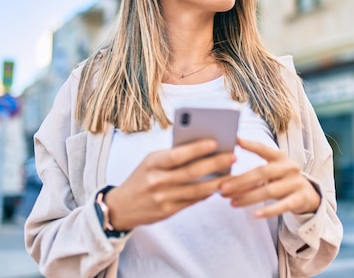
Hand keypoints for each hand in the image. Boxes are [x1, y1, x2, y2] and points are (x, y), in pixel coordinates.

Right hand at [104, 138, 235, 229]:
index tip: (216, 142)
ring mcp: (163, 198)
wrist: (120, 207)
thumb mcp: (150, 162)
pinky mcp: (167, 212)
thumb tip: (202, 150)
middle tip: (232, 157)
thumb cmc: (141, 178)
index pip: (178, 154)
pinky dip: (206, 194)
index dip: (198, 149)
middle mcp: (157, 180)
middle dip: (215, 164)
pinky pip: (192, 202)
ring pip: (196, 190)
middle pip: (192, 172)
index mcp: (152, 163)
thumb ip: (172, 157)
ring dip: (217, 182)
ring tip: (231, 175)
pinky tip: (217, 187)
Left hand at [219, 138, 320, 217]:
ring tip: (232, 202)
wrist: (307, 195)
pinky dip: (268, 210)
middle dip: (241, 180)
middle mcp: (289, 167)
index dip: (250, 145)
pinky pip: (282, 206)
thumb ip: (253, 174)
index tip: (235, 140)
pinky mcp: (300, 198)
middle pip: (263, 172)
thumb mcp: (271, 173)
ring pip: (269, 190)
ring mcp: (296, 182)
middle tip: (223, 187)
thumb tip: (226, 180)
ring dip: (249, 197)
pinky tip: (255, 214)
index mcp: (280, 157)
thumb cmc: (281, 181)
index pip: (263, 149)